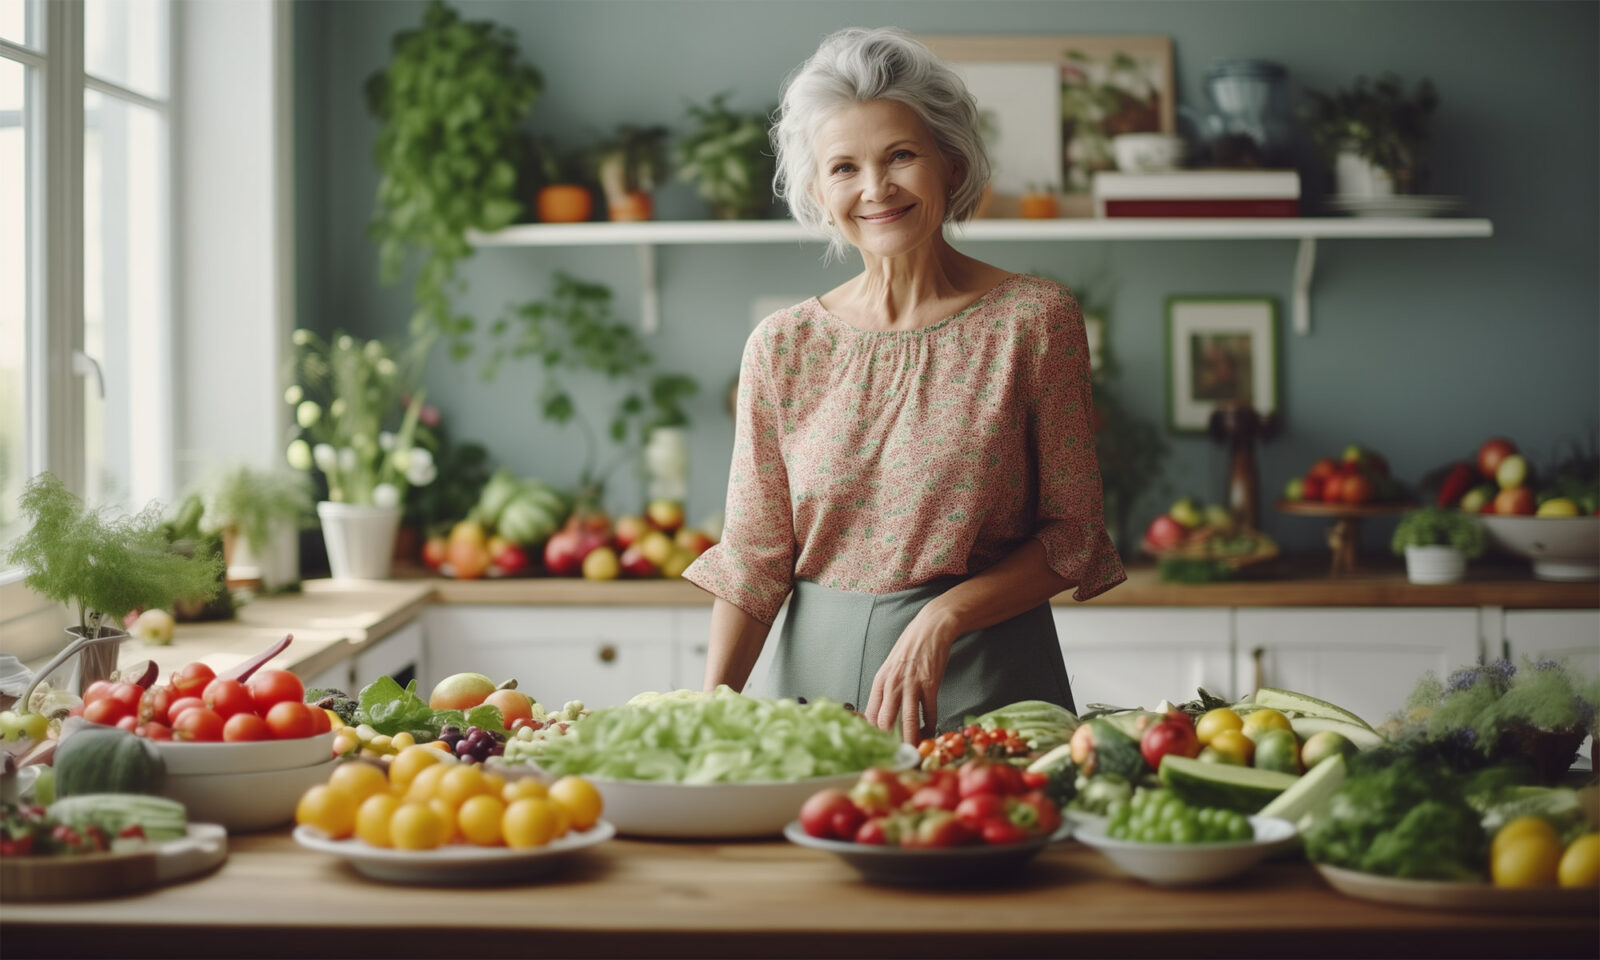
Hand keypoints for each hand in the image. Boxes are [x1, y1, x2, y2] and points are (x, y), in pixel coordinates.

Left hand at [865, 604, 956, 742]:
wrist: (930, 628)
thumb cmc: (909, 649)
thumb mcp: (890, 668)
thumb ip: (886, 691)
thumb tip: (883, 716)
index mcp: (879, 681)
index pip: (870, 715)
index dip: (874, 734)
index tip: (880, 747)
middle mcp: (892, 684)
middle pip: (885, 721)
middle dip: (890, 742)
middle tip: (897, 754)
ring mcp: (911, 684)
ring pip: (907, 721)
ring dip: (910, 739)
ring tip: (913, 752)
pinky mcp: (930, 684)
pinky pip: (929, 711)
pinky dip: (930, 725)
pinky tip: (931, 731)